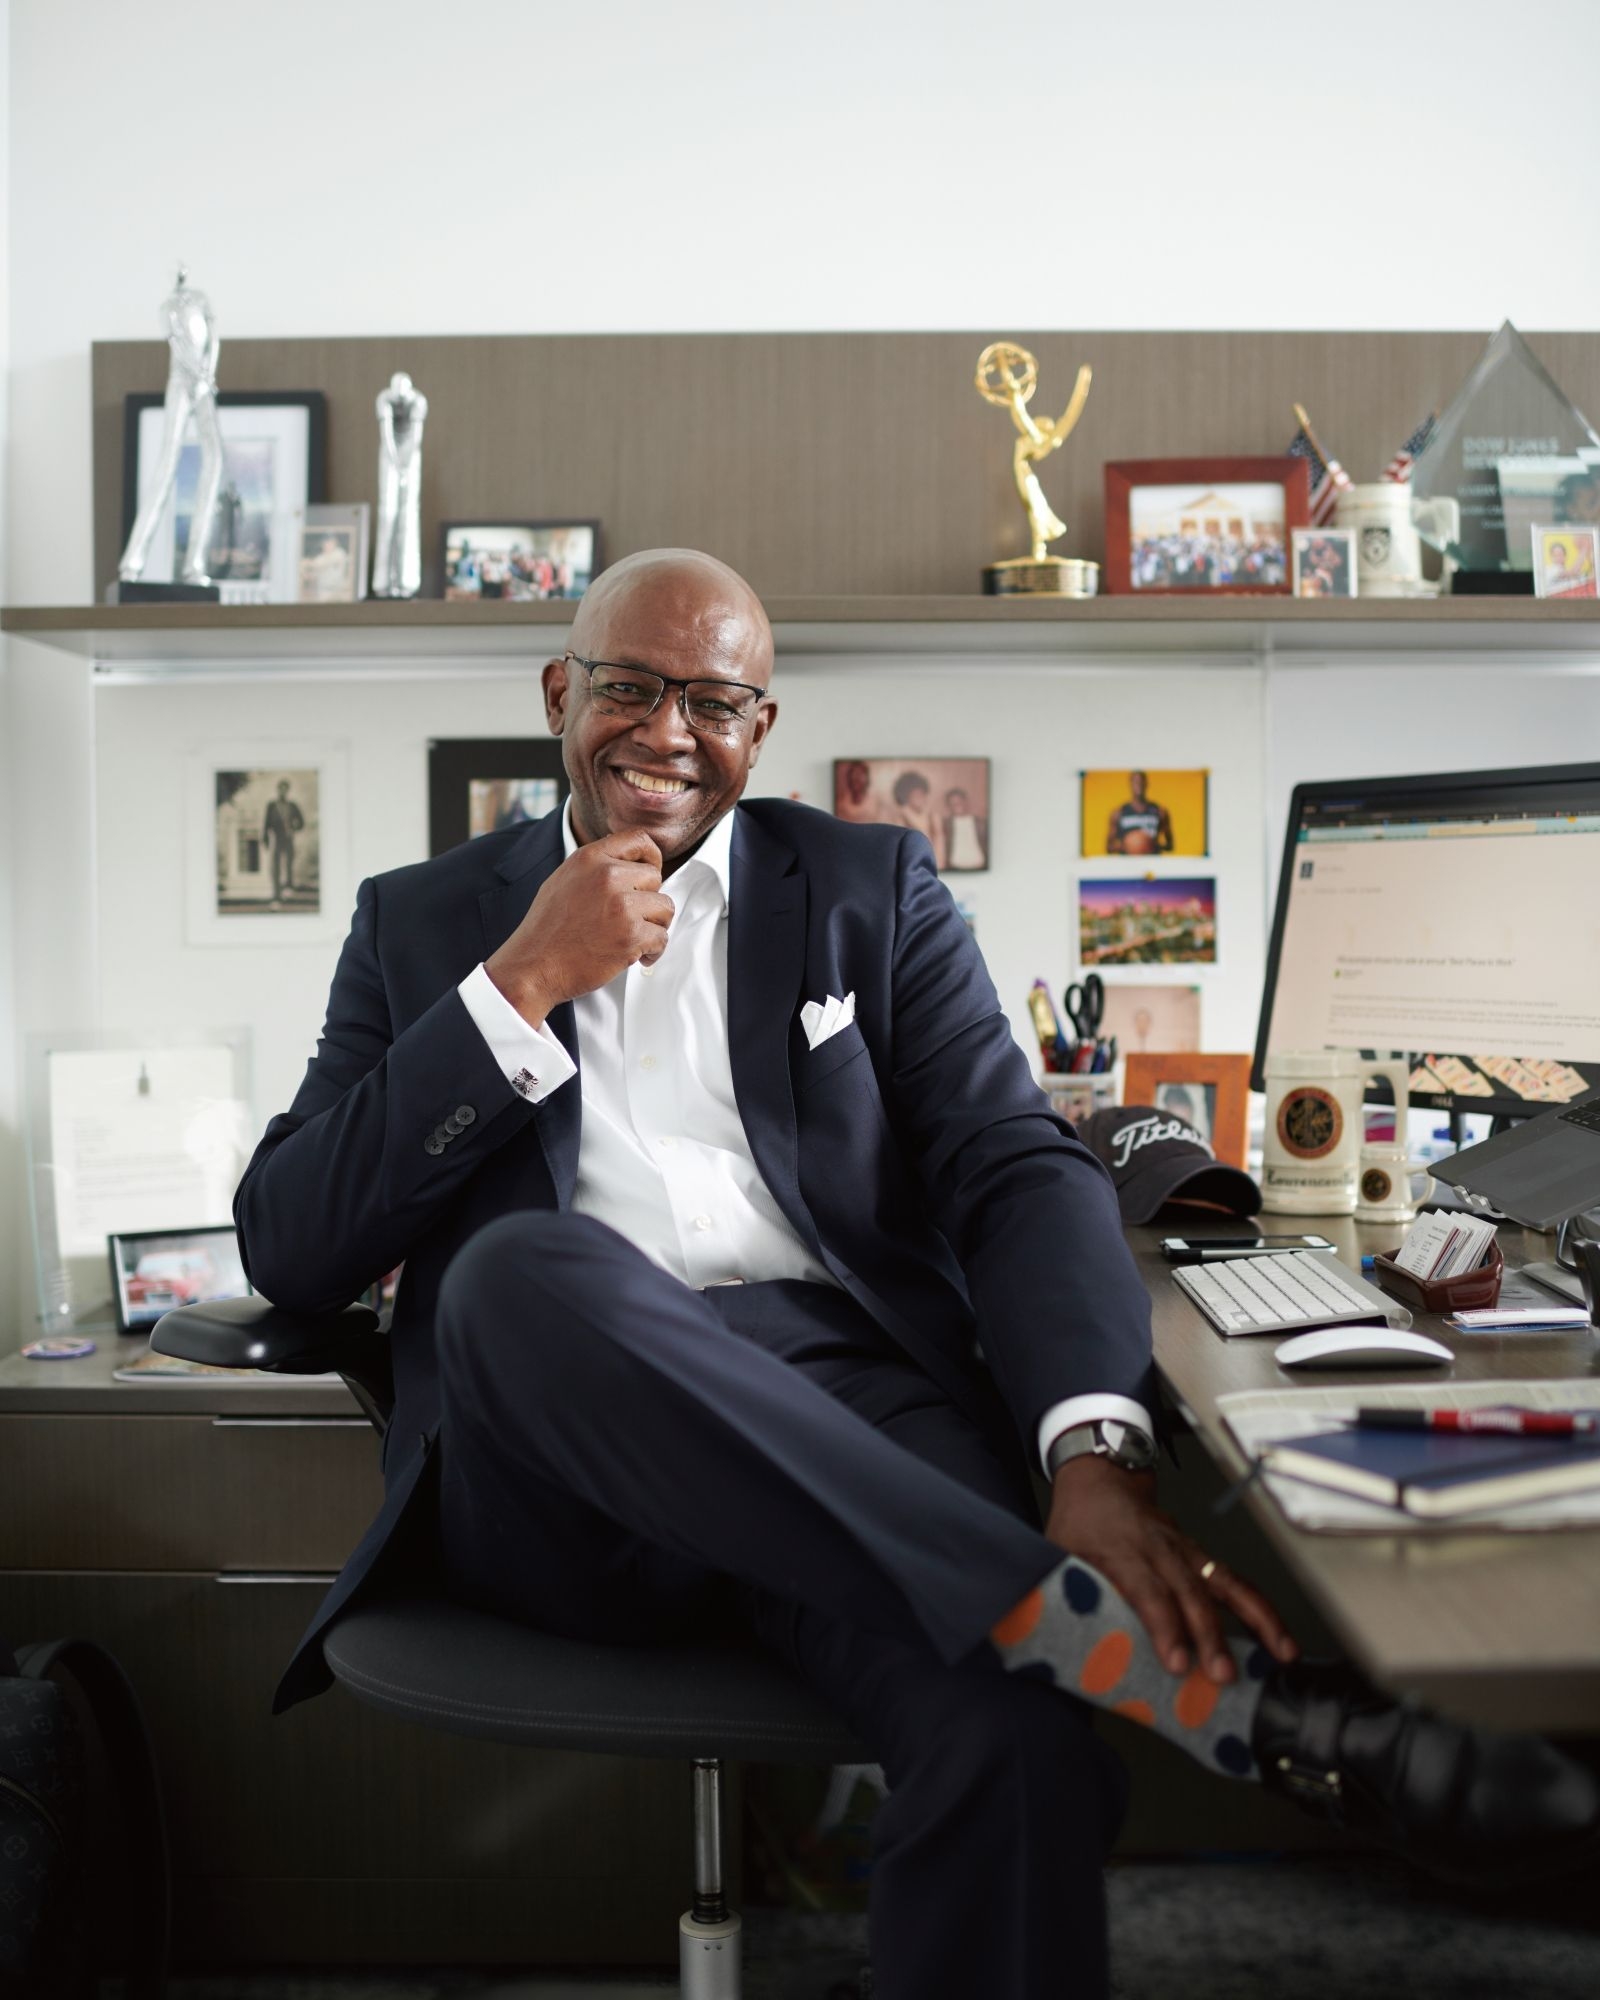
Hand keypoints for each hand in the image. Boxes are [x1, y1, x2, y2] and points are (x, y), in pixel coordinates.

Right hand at [485, 830, 673, 1025]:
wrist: (533, 967)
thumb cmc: (547, 930)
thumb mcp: (564, 880)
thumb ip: (595, 867)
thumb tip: (626, 861)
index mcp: (590, 858)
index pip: (639, 839)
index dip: (651, 858)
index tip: (648, 879)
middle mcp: (608, 876)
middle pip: (655, 878)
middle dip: (649, 901)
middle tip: (633, 920)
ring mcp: (621, 905)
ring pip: (665, 908)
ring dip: (655, 926)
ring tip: (634, 940)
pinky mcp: (631, 935)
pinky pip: (662, 937)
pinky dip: (653, 951)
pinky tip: (635, 957)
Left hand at [1044, 1455, 1298, 1684]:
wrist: (1101, 1477)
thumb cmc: (1078, 1523)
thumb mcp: (1057, 1554)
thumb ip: (1064, 1596)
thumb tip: (1063, 1647)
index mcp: (1118, 1550)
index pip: (1145, 1591)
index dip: (1163, 1627)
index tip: (1177, 1663)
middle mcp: (1158, 1549)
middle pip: (1189, 1592)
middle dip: (1210, 1634)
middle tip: (1223, 1675)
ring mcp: (1185, 1549)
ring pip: (1224, 1582)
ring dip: (1256, 1619)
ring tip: (1282, 1654)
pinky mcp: (1200, 1554)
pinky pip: (1234, 1581)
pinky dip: (1261, 1608)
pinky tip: (1281, 1637)